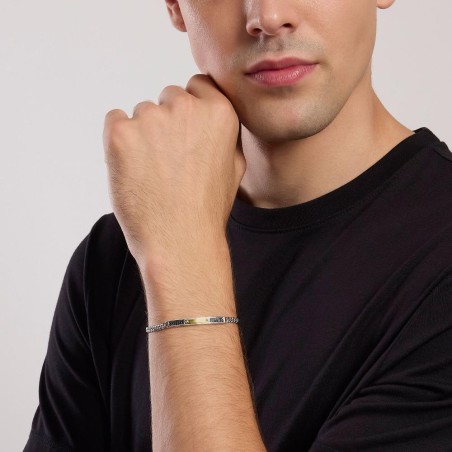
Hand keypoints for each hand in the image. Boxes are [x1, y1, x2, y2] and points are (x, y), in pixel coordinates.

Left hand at [103, 74, 245, 267]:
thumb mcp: (235, 167)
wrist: (179, 241)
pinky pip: (115, 121)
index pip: (198, 86)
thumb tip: (212, 114)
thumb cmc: (207, 209)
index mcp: (219, 112)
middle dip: (167, 123)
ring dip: (144, 135)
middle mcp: (187, 108)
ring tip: (153, 174)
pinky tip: (133, 170)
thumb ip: (226, 133)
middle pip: (168, 98)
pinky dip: (120, 142)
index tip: (185, 133)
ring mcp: (151, 118)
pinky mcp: (120, 133)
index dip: (190, 109)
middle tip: (169, 161)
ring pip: (141, 113)